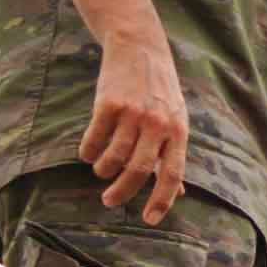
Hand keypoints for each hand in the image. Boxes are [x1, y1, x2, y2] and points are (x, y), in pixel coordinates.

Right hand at [82, 27, 191, 223]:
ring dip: (104, 171)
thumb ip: (173, 154)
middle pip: (138, 170)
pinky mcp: (109, 103)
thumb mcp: (176, 119)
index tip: (149, 219)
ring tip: (100, 172)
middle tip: (109, 201)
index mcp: (178, 131)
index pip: (171, 173)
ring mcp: (133, 113)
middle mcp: (158, 124)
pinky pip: (95, 139)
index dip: (161, 200)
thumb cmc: (160, 91)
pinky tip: (89, 154)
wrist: (139, 47)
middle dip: (122, 192)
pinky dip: (89, 152)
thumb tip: (178, 192)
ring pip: (114, 157)